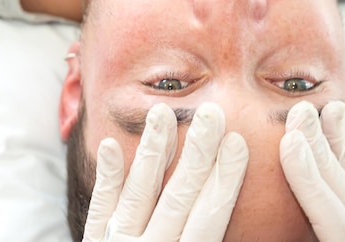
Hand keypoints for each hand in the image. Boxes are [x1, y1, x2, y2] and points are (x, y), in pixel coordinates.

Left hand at [83, 102, 248, 241]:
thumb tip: (245, 235)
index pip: (209, 216)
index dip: (225, 179)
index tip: (239, 144)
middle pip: (178, 196)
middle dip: (197, 153)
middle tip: (211, 114)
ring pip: (138, 192)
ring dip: (152, 152)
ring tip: (161, 113)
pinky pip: (99, 207)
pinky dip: (105, 177)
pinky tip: (109, 145)